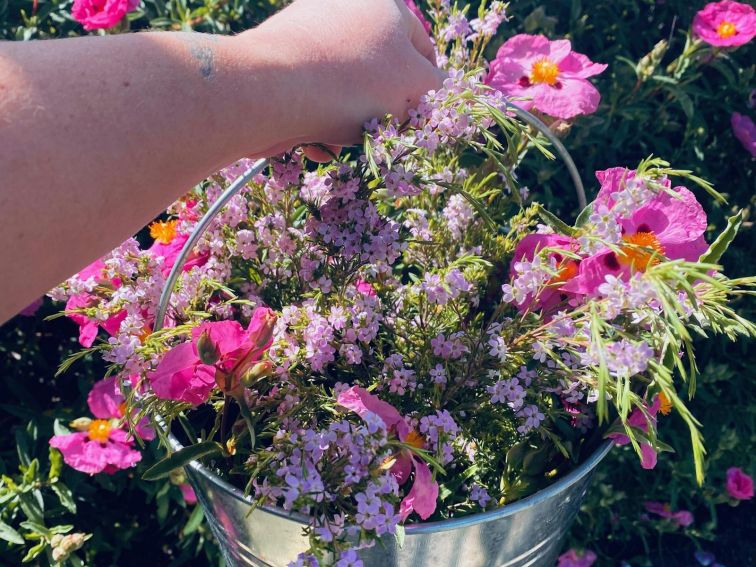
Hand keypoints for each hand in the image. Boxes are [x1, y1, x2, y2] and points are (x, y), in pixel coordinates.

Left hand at [240, 0, 443, 159]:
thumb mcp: (414, 87)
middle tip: (382, 137)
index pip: (421, 48)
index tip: (422, 119)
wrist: (271, 92)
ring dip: (349, 126)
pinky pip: (313, 98)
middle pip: (379, 74)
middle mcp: (344, 11)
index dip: (427, 88)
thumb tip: (444, 90)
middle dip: (382, 113)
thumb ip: (438, 89)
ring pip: (345, 93)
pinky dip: (318, 123)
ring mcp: (308, 35)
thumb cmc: (354, 84)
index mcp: (382, 4)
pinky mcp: (281, 64)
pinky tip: (315, 143)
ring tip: (341, 141)